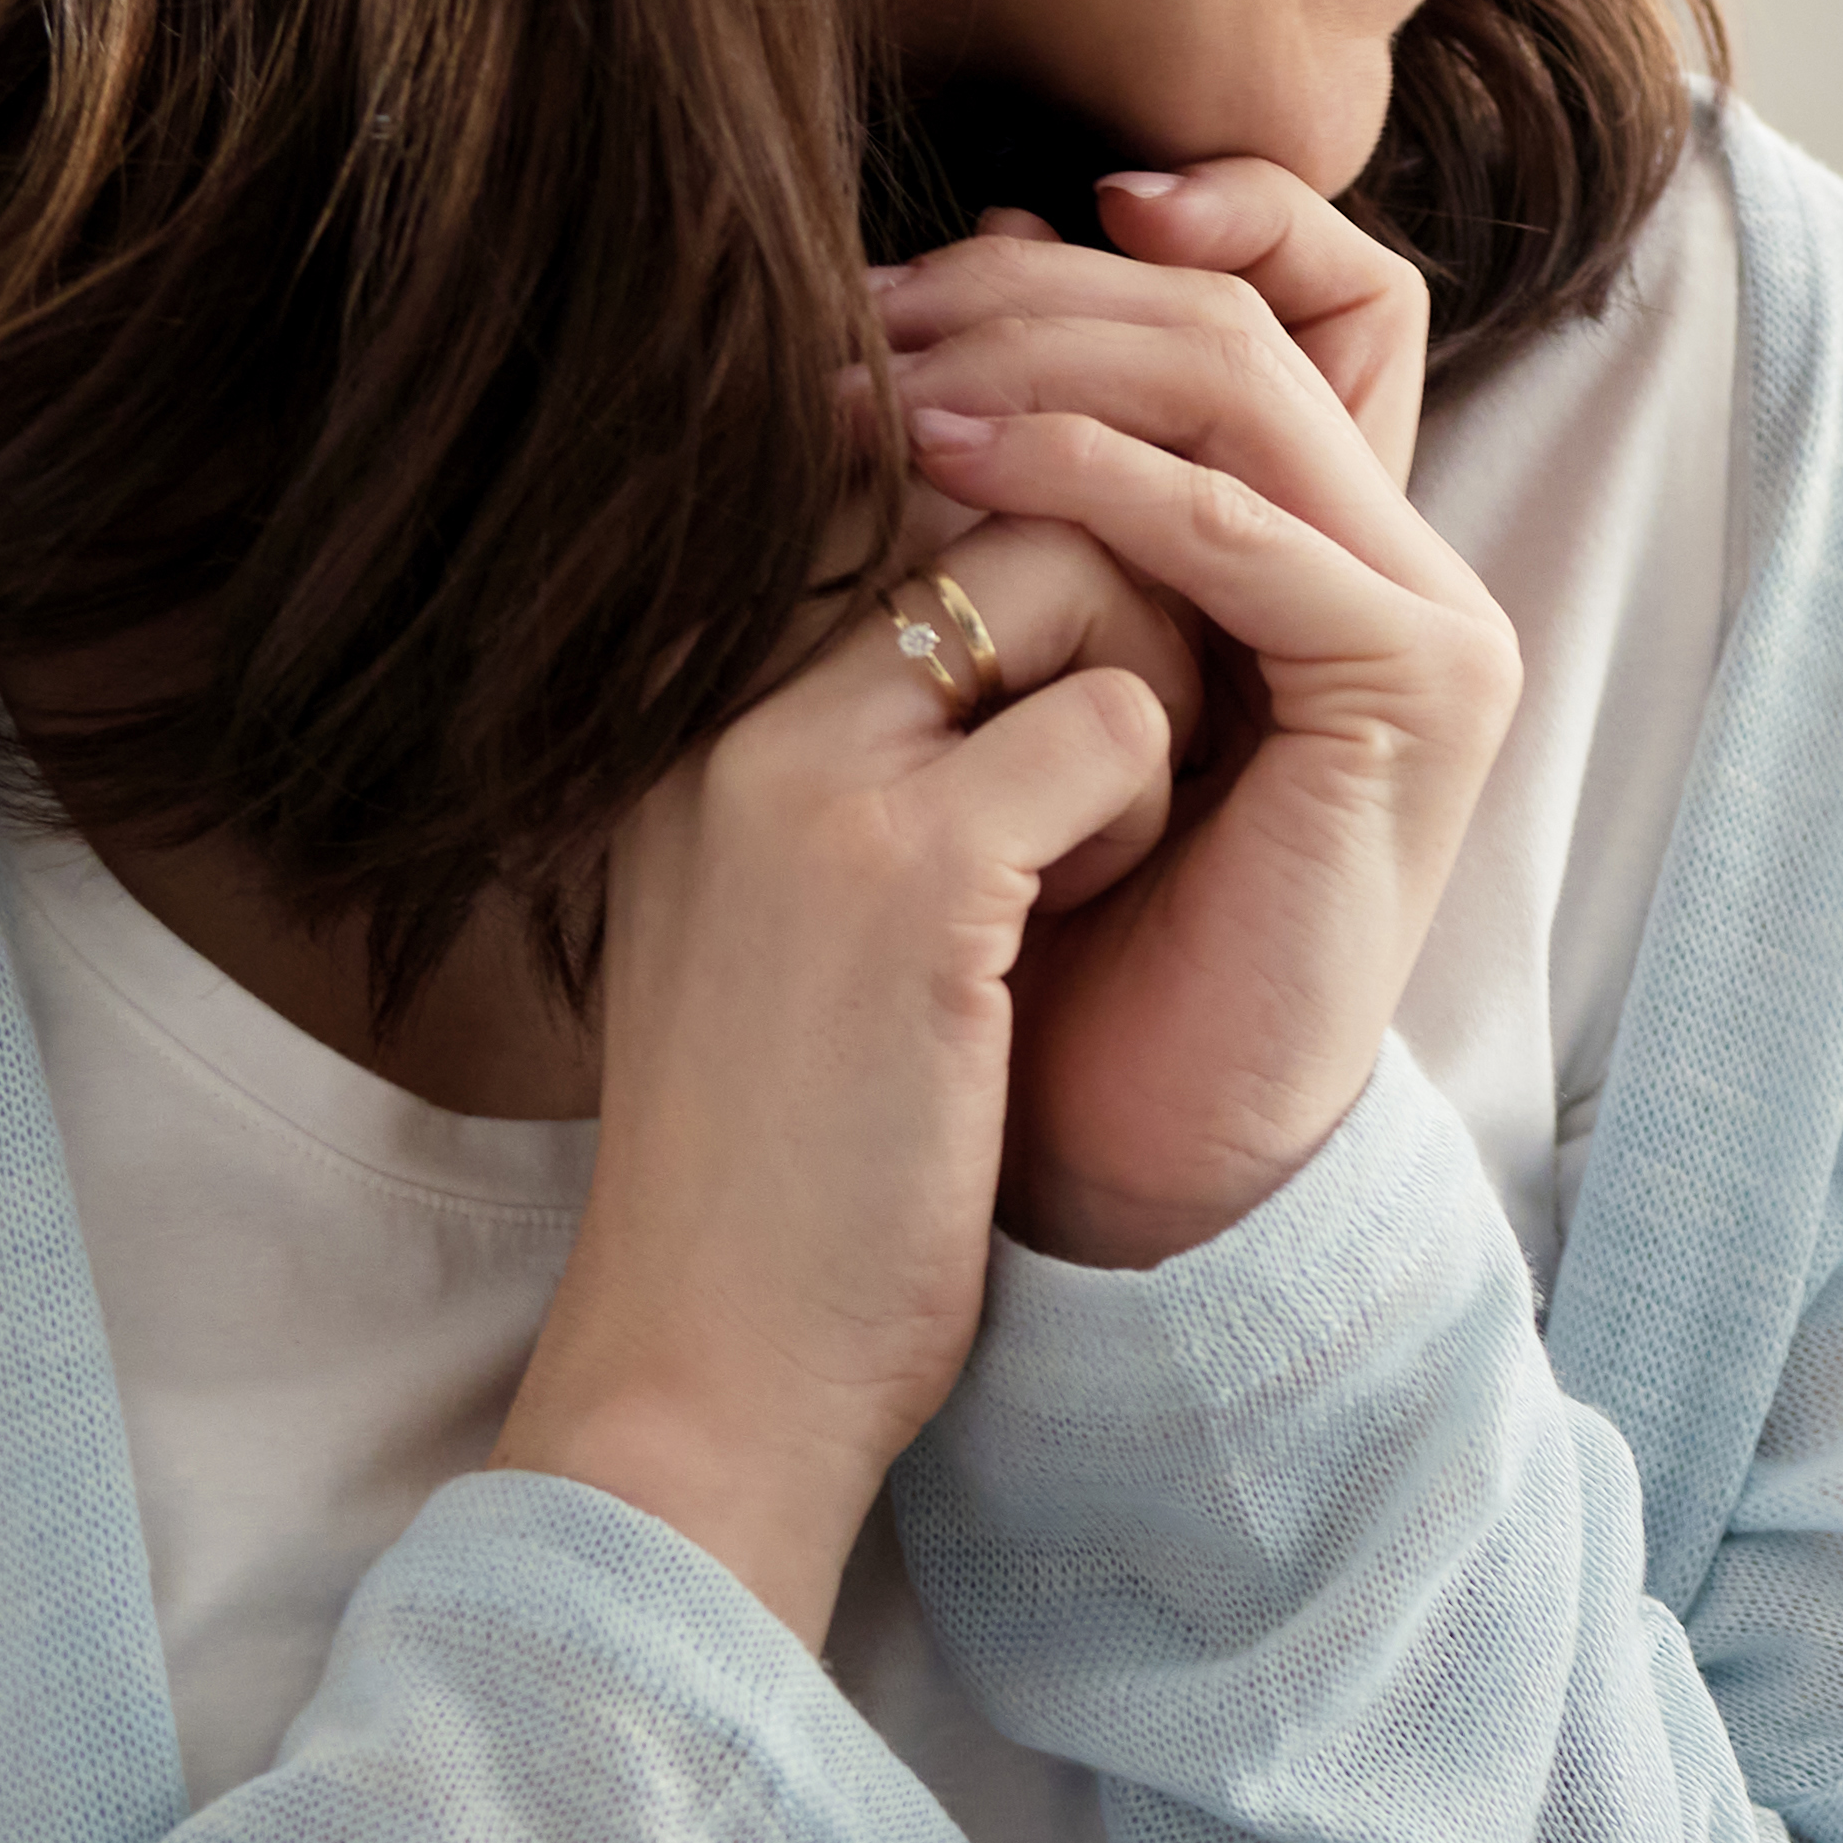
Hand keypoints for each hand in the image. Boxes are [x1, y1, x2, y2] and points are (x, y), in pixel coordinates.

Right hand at [496, 524, 1182, 1641]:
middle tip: (1130, 769)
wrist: (714, 1357)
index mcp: (694, 709)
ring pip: (1074, 572)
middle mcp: (727, 703)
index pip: (898, 484)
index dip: (1044, 561)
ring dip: (1146, 697)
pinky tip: (1089, 925)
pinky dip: (1148, 811)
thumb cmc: (791, 1158)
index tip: (1085, 704)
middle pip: (998, 492)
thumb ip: (867, 759)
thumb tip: (1020, 626)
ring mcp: (805, 771)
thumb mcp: (792, 915)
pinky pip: (1116, 725)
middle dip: (1122, 603)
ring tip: (1097, 860)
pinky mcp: (907, 868)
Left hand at [870, 164, 1517, 1271]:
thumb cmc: (1036, 921)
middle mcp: (1394, 560)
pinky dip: (1093, 476)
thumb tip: (967, 252)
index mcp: (1319, 540)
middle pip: (1248, 303)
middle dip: (1039, 284)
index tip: (971, 229)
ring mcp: (1424, 622)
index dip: (1162, 217)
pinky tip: (952, 466)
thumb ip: (1015, 474)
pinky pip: (1244, 527)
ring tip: (876, 380)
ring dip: (1041, 353)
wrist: (1109, 1149)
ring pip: (1243, 379)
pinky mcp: (1419, 693)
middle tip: (865, 307)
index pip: (1304, 281)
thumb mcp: (1003, 650)